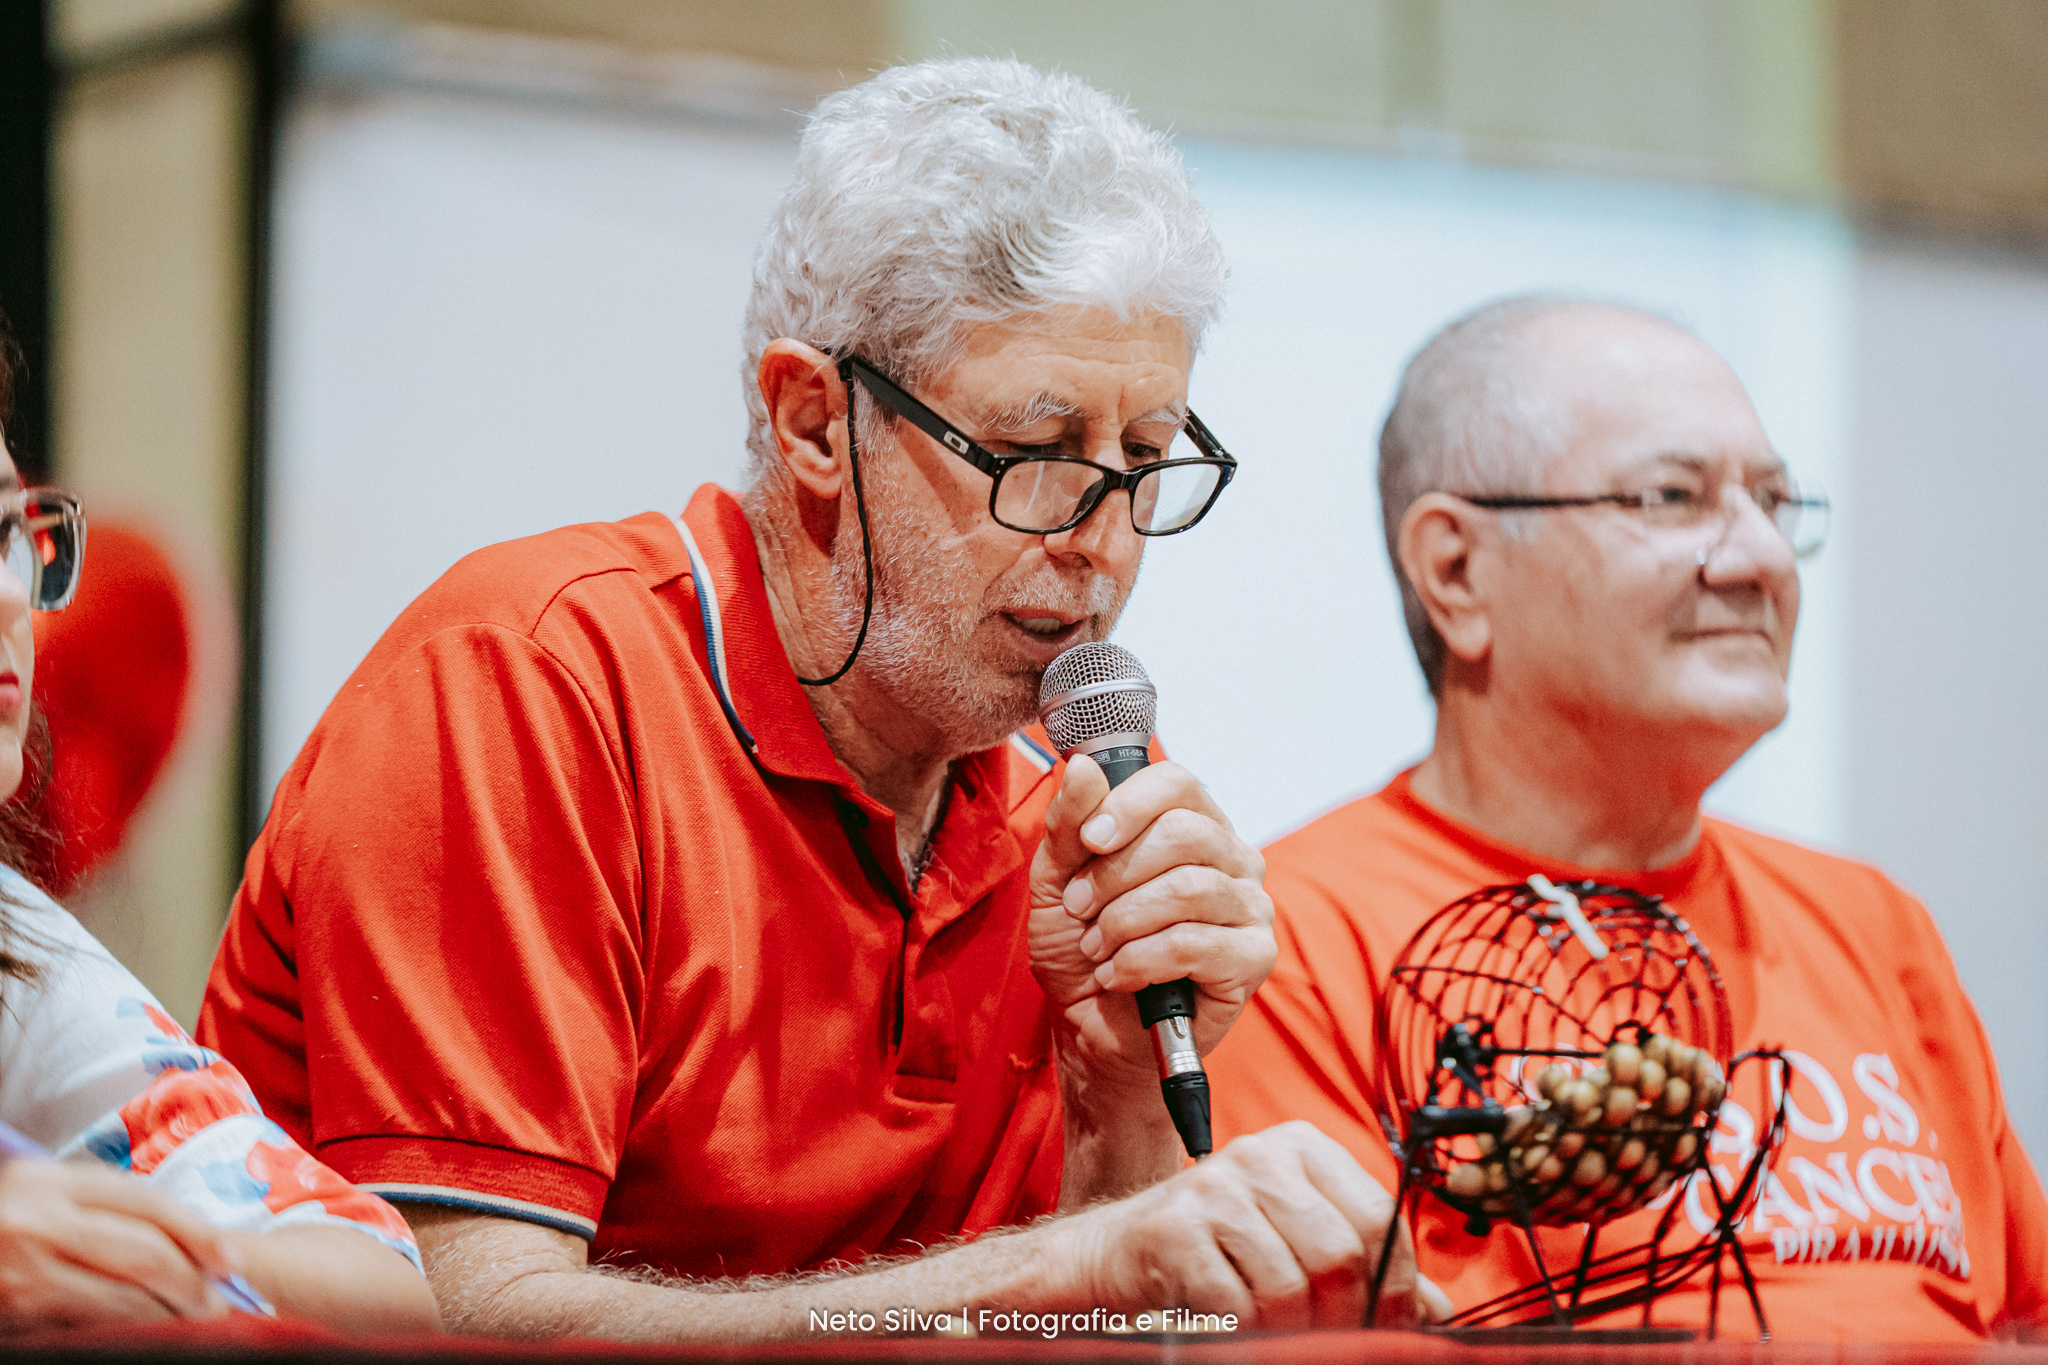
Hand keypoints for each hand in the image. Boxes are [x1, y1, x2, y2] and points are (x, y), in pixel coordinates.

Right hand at [0, 1157, 234, 1329]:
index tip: (230, 1258)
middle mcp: (34, 1226)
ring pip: (120, 1302)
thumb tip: (187, 1242)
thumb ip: (100, 1207)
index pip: (146, 1204)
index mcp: (46, 1182)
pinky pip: (83, 1330)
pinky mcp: (14, 1320)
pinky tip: (146, 1333)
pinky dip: (123, 1333)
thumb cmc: (2, 1214)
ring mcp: (20, 1278)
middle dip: (193, 1283)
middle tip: (221, 1300)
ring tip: (195, 1319)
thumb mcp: (41, 1191)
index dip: (198, 1232)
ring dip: (166, 1316)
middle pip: (144, 1256)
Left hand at [1029, 754, 1274, 1092]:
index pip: (1178, 782)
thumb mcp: (1056, 879)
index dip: (1129, 804)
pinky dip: (1141, 960)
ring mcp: (1250, 907)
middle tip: (1080, 908)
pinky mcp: (1253, 958)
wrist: (1089, 1028)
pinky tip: (1119, 975)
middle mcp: (1232, 858)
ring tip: (1098, 947)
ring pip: (1189, 888)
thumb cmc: (1080, 948)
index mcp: (1192, 825)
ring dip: (1124, 921)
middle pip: (1184, 832)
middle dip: (1115, 874)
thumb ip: (1070, 823)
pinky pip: (1195, 943)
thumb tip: (1086, 767)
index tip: (1089, 841)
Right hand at [1065, 1121, 1452, 1329]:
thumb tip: (1437, 1309)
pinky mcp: (1176, 1227)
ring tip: (1275, 1334)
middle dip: (1346, 1317)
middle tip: (1333, 1343)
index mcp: (1303, 1149)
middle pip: (1341, 1252)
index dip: (1396, 1286)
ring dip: (1291, 1331)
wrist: (1115, 1254)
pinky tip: (1233, 1327)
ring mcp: (1216, 1186)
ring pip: (1292, 1284)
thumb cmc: (1216, 1250)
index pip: (1379, 1216)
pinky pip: (1238, 1303)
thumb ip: (1364, 1266)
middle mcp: (1262, 1154)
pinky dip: (1245, 1331)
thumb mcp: (1294, 1242)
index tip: (1392, 1328)